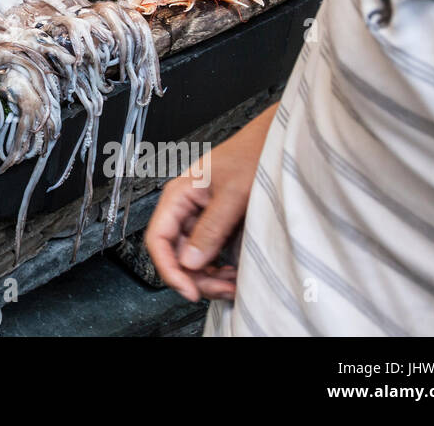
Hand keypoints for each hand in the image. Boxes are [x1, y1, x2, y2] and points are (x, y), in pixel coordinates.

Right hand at [145, 103, 277, 300]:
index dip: (169, 269)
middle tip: (223, 288)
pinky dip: (219, 268)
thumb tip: (190, 261)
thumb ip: (210, 228)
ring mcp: (200, 217)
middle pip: (175, 253)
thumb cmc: (253, 155)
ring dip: (209, 276)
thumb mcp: (233, 194)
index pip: (158, 239)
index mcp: (179, 194)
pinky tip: (234, 272)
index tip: (189, 289)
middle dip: (196, 277)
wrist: (276, 144)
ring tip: (232, 282)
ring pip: (192, 258)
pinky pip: (208, 253)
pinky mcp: (216, 224)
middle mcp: (185, 207)